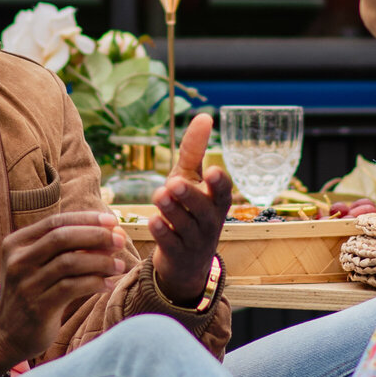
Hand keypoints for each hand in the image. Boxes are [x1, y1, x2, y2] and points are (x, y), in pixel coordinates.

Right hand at [0, 207, 128, 369]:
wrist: (6, 333)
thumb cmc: (32, 292)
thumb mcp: (38, 265)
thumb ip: (65, 248)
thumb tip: (110, 232)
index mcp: (16, 243)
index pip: (55, 222)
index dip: (86, 219)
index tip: (112, 221)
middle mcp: (18, 261)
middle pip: (62, 238)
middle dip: (96, 236)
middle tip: (120, 241)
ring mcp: (26, 284)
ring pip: (69, 262)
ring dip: (100, 261)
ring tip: (119, 265)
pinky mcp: (37, 307)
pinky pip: (72, 288)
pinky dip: (95, 283)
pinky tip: (108, 285)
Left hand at [148, 112, 232, 306]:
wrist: (186, 261)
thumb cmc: (190, 209)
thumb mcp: (190, 178)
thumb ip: (195, 150)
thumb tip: (205, 116)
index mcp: (216, 202)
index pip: (223, 192)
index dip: (219, 183)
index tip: (213, 171)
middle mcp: (209, 222)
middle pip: (203, 209)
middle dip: (189, 196)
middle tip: (174, 182)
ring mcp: (194, 240)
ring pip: (185, 225)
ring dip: (172, 210)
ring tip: (160, 194)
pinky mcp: (176, 254)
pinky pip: (170, 243)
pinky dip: (162, 232)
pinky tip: (153, 220)